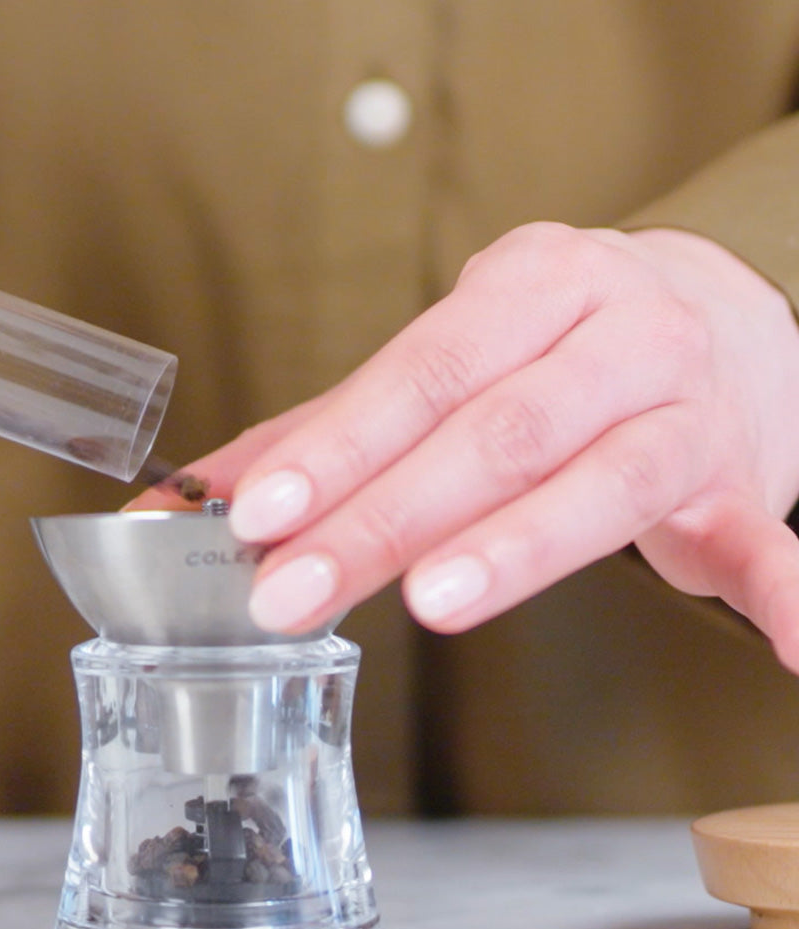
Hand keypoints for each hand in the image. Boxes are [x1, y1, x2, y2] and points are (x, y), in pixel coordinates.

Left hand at [139, 223, 798, 672]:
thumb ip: (326, 429)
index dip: (340, 447)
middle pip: (495, 433)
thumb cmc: (548, 350)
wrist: (710, 316)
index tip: (261, 517)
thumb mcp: (445, 358)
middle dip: (388, 518)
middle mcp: (616, 332)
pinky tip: (789, 643)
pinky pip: (763, 535)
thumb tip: (189, 496)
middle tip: (299, 593)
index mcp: (529, 285)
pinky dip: (779, 588)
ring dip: (520, 548)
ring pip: (602, 481)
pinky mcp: (742, 482)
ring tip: (437, 604)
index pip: (421, 371)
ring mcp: (688, 408)